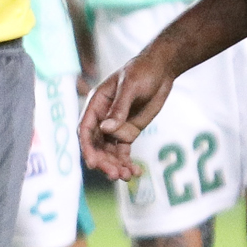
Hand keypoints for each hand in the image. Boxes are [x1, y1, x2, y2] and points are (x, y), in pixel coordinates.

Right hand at [79, 59, 177, 181]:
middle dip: (103, 161)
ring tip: (127, 176)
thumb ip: (119, 108)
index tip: (92, 163)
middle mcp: (102, 119)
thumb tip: (106, 129)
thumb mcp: (130, 86)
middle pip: (96, 146)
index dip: (86, 147)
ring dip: (115, 165)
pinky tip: (135, 173)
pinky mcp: (128, 133)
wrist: (161, 70)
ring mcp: (115, 128)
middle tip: (115, 174)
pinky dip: (127, 163)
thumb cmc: (142, 71)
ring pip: (109, 152)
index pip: (85, 129)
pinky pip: (123, 152)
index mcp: (96, 105)